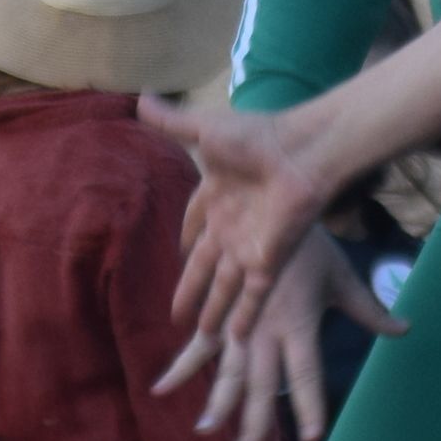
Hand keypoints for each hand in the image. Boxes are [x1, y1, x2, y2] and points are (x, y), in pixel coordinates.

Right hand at [142, 98, 342, 358]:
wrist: (301, 152)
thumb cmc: (256, 136)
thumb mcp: (204, 129)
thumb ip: (172, 121)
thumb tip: (140, 99)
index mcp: (217, 195)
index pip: (196, 224)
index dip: (187, 241)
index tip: (179, 256)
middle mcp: (232, 226)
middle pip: (205, 268)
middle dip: (191, 292)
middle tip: (178, 319)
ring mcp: (249, 247)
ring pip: (224, 288)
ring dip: (213, 313)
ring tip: (203, 341)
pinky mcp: (268, 263)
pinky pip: (252, 297)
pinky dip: (243, 317)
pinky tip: (233, 340)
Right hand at [154, 230, 404, 440]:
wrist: (272, 201)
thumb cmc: (313, 245)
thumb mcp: (342, 279)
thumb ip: (371, 312)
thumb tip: (406, 330)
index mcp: (299, 324)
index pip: (307, 373)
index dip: (310, 405)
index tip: (313, 436)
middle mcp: (265, 329)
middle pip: (258, 386)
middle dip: (251, 424)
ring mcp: (237, 321)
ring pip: (224, 371)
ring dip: (213, 402)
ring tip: (204, 432)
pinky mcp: (217, 310)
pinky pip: (197, 344)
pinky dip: (182, 367)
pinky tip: (162, 390)